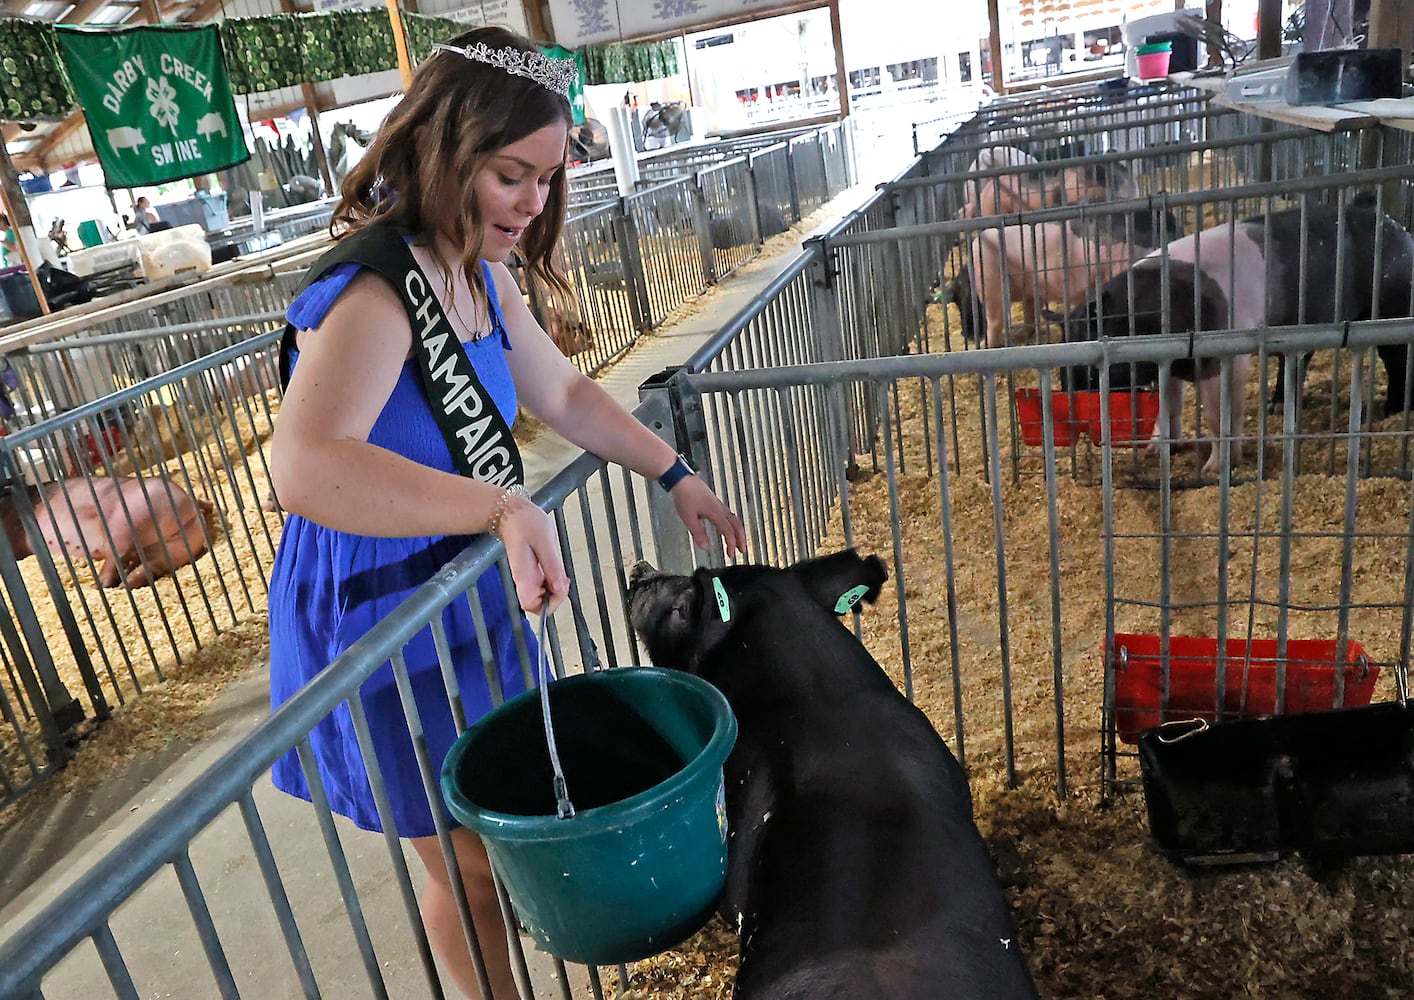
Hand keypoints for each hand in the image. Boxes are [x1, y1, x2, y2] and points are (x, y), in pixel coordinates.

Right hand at [496, 495, 570, 613]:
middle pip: (538, 604)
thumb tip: (560, 588)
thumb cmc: (525, 523)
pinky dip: (553, 580)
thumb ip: (552, 566)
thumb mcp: (545, 541)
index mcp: (524, 575)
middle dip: (555, 597)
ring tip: (561, 573)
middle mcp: (524, 580)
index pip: (531, 605)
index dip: (548, 604)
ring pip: (542, 595)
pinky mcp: (531, 571)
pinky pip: (544, 584)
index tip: (561, 589)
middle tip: (563, 580)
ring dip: (555, 589)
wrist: (511, 513)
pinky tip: (556, 568)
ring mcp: (527, 577)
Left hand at [670, 476, 746, 557]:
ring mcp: (718, 504)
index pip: (728, 531)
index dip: (731, 544)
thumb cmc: (684, 495)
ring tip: (738, 540)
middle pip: (737, 524)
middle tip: (742, 549)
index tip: (731, 554)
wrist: (681, 479)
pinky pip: (728, 514)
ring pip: (734, 518)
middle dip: (741, 538)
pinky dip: (732, 523)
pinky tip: (726, 526)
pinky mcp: (714, 501)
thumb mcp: (689, 518)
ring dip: (738, 531)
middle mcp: (719, 508)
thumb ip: (698, 533)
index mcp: (715, 513)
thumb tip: (706, 547)